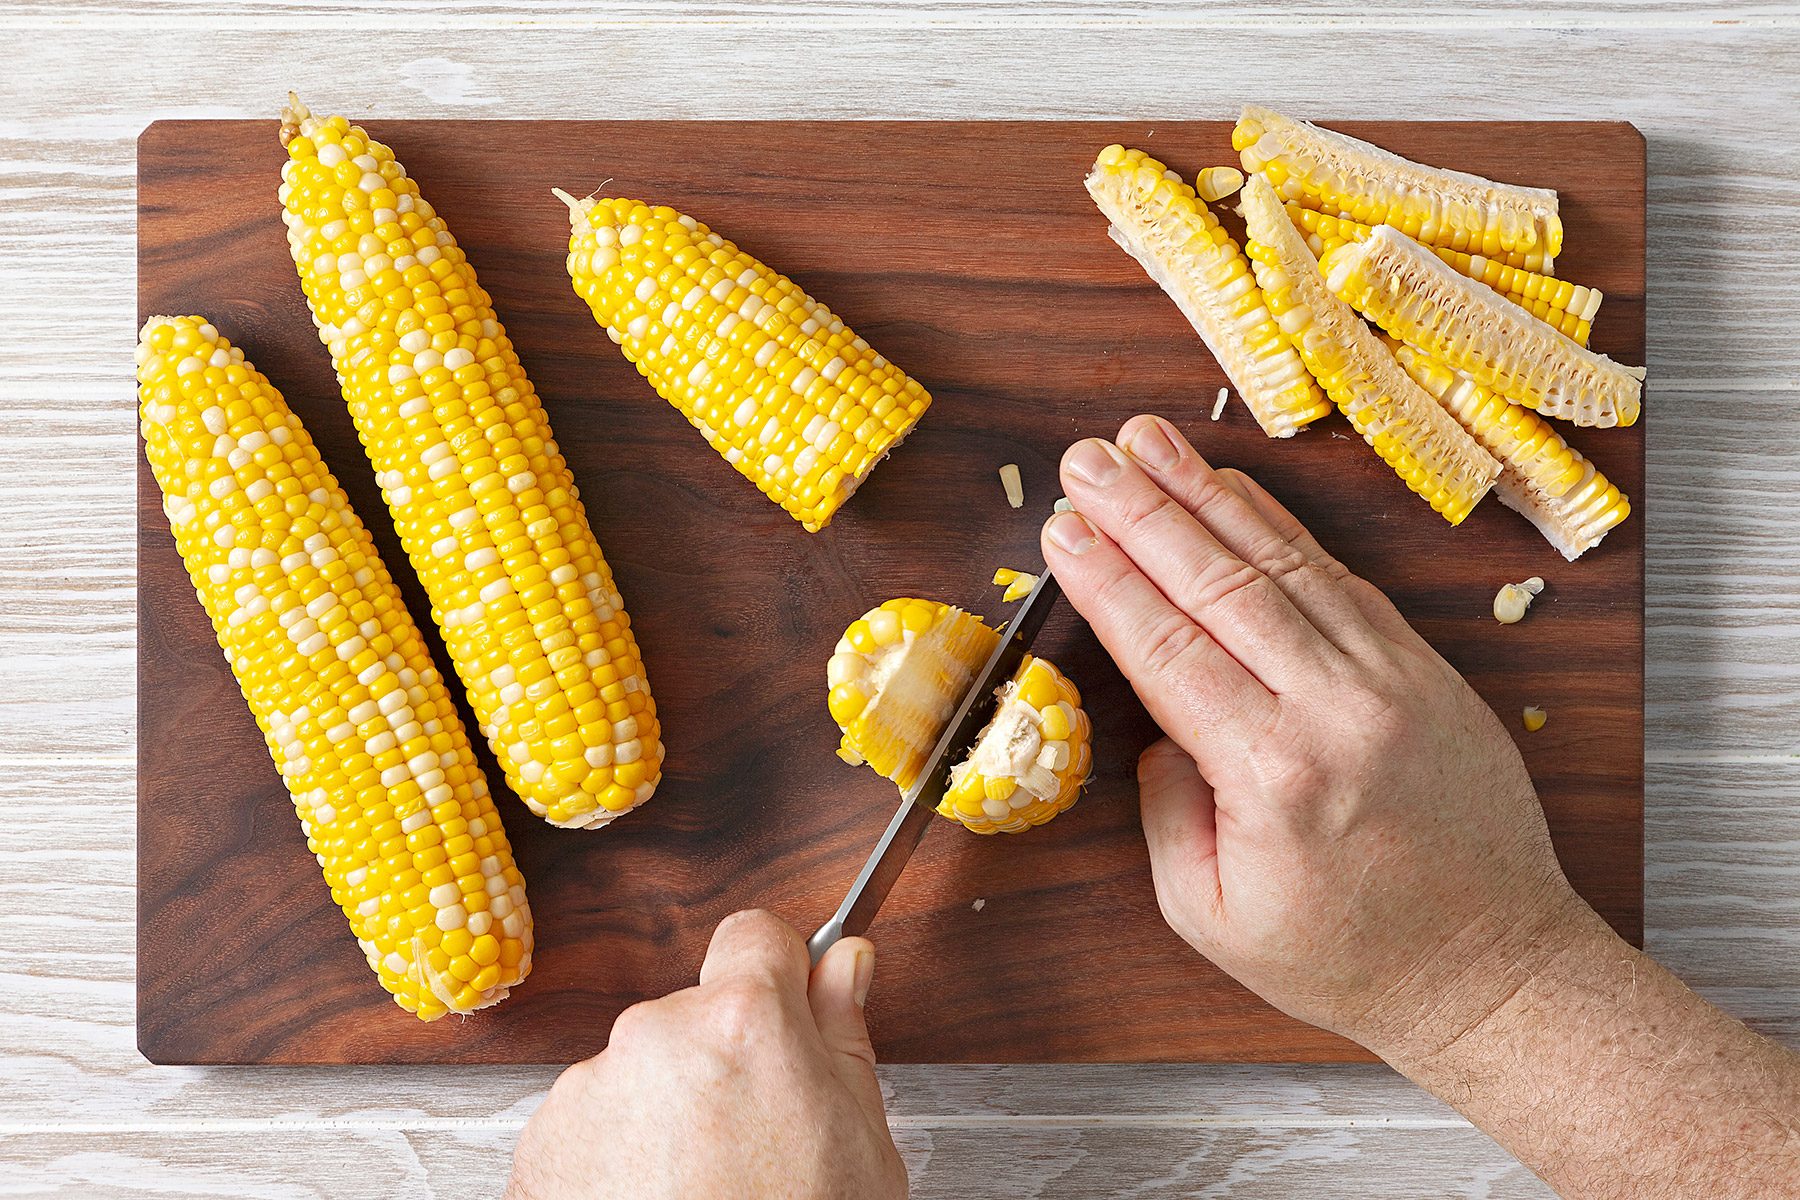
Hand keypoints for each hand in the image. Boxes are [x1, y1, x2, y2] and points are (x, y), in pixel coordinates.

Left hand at [505, 910, 905, 1199]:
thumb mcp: (859, 1144)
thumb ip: (845, 1037)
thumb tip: (847, 967)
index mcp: (742, 1021)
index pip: (755, 935)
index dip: (779, 973)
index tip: (788, 1009)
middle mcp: (654, 1036)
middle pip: (695, 1012)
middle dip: (723, 1058)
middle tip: (756, 1138)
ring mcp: (589, 1089)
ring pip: (641, 1069)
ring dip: (666, 1109)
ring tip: (702, 1186)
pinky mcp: (541, 1143)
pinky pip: (592, 1122)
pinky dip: (618, 1156)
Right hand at [1042, 416, 1586, 1059]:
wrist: (1492, 968)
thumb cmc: (1348, 957)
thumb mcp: (1211, 915)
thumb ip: (1165, 811)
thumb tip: (1155, 726)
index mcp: (1274, 776)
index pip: (1168, 649)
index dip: (1107, 581)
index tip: (1062, 529)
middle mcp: (1337, 710)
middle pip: (1218, 585)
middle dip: (1141, 512)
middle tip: (1087, 458)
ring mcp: (1391, 679)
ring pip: (1282, 564)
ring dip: (1206, 494)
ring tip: (1148, 441)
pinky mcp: (1425, 669)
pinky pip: (1341, 578)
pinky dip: (1283, 527)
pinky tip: (1235, 489)